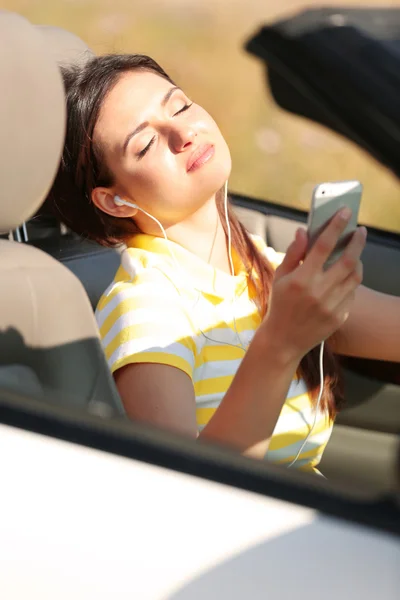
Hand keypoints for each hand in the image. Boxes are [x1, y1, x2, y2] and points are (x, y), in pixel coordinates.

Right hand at [261, 208, 366, 362]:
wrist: (283, 340)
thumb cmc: (279, 305)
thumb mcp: (280, 277)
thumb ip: (293, 253)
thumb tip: (304, 231)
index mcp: (302, 279)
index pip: (324, 245)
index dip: (336, 226)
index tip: (344, 212)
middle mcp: (319, 292)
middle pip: (348, 259)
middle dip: (357, 241)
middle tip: (360, 231)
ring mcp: (332, 306)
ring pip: (355, 276)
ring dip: (358, 261)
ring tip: (355, 253)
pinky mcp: (340, 316)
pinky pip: (352, 293)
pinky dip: (351, 281)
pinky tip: (346, 277)